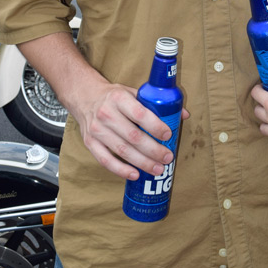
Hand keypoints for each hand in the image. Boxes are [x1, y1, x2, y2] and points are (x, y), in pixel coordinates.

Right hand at [71, 79, 189, 180]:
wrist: (84, 96)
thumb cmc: (113, 96)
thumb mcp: (133, 92)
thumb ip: (156, 103)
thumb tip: (183, 114)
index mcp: (119, 98)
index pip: (140, 114)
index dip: (155, 126)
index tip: (168, 135)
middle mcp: (106, 114)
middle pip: (133, 136)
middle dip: (153, 150)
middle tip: (167, 157)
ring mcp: (97, 130)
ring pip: (122, 150)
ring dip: (142, 162)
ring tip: (157, 169)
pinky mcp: (90, 143)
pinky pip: (105, 160)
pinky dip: (120, 170)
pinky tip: (135, 175)